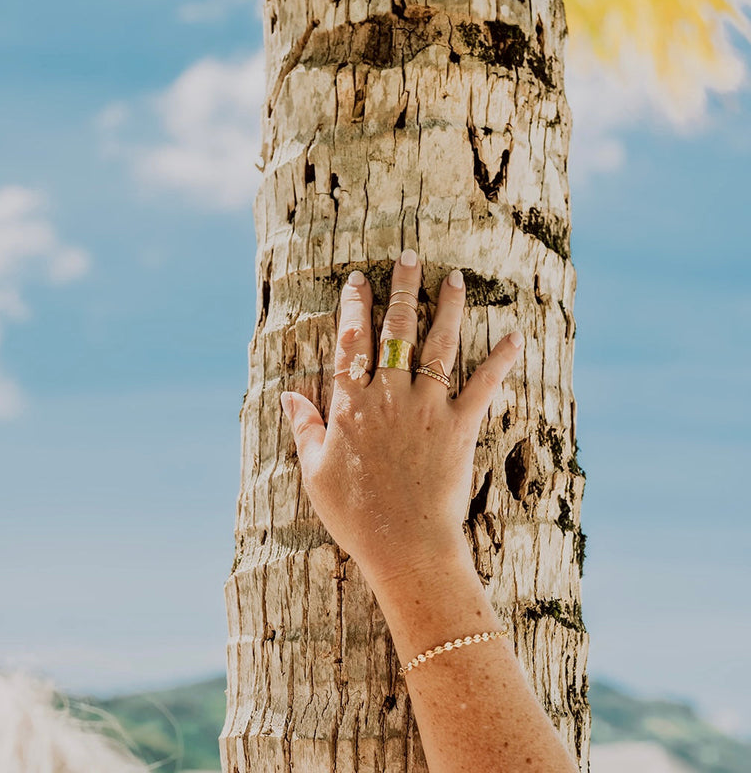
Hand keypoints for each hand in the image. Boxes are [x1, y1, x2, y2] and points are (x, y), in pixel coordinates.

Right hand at [280, 251, 523, 593]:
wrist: (403, 545)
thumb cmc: (355, 514)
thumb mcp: (315, 472)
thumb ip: (304, 429)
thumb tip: (287, 397)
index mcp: (352, 405)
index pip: (352, 343)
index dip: (355, 308)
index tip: (358, 279)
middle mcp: (389, 396)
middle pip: (396, 331)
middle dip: (401, 290)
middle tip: (409, 257)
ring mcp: (427, 409)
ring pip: (438, 346)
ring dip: (447, 309)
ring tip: (455, 278)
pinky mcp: (460, 427)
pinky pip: (482, 386)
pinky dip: (500, 361)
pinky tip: (516, 336)